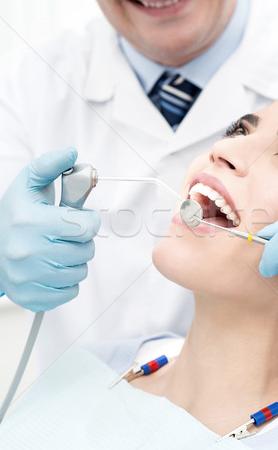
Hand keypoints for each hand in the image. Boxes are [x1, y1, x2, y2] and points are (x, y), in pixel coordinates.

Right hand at [0, 148, 99, 311]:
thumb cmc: (15, 215)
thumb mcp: (28, 184)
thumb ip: (50, 165)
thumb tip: (71, 153)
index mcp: (30, 221)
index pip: (85, 227)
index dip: (89, 221)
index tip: (81, 219)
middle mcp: (26, 251)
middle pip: (85, 250)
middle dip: (82, 240)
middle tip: (67, 235)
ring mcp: (27, 277)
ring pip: (80, 272)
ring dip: (76, 261)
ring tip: (58, 250)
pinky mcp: (30, 296)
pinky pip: (70, 292)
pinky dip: (67, 281)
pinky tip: (53, 268)